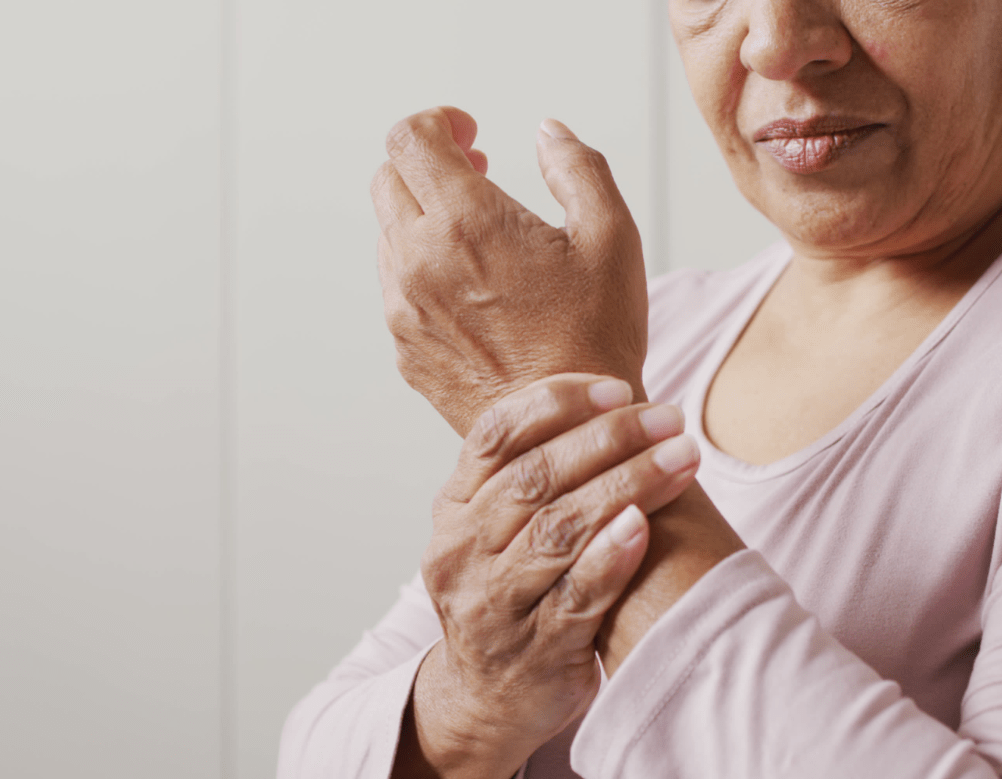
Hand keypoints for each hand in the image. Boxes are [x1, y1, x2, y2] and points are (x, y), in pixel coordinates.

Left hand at [371, 106, 648, 435]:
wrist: (570, 434)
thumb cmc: (596, 337)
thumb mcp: (612, 236)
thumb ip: (577, 166)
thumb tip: (547, 133)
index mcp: (466, 222)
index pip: (410, 139)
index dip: (438, 122)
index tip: (470, 134)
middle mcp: (419, 262)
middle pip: (389, 180)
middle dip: (429, 165)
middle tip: (476, 174)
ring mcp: (404, 310)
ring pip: (389, 235)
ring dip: (424, 218)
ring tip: (479, 237)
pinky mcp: (405, 350)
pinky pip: (397, 289)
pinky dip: (423, 270)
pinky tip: (473, 289)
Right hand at [381, 374, 700, 778]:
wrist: (486, 701)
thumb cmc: (512, 594)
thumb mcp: (495, 530)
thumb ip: (533, 473)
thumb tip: (612, 400)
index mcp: (454, 509)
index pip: (495, 435)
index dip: (557, 403)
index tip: (618, 388)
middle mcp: (464, 552)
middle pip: (534, 477)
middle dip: (608, 438)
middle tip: (669, 418)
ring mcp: (496, 604)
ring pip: (558, 529)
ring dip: (626, 485)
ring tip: (681, 458)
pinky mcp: (537, 650)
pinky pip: (576, 594)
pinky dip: (611, 556)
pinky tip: (645, 526)